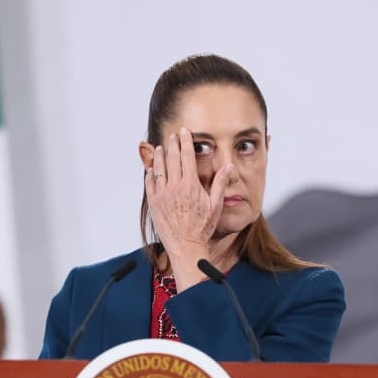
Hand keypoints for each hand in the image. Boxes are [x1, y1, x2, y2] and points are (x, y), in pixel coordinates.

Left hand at [145, 127, 232, 287]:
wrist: (186, 246)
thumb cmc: (201, 228)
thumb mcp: (215, 205)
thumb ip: (220, 183)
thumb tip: (228, 167)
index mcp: (190, 185)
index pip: (187, 156)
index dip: (185, 141)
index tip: (184, 132)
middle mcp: (174, 187)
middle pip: (171, 158)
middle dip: (172, 143)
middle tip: (172, 135)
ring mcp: (162, 194)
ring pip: (158, 168)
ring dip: (160, 155)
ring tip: (161, 147)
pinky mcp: (154, 202)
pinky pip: (149, 182)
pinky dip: (150, 172)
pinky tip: (152, 168)